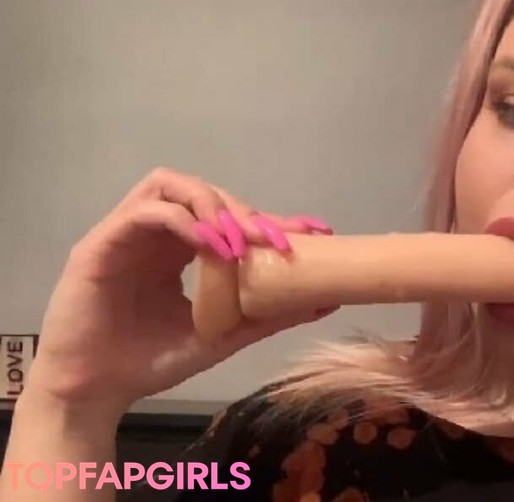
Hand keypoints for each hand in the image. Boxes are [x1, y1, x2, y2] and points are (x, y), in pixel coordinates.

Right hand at [25, 166, 336, 413]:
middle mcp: (154, 234)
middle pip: (203, 192)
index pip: (228, 217)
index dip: (269, 218)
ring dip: (212, 204)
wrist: (95, 392)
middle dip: (244, 211)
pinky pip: (143, 213)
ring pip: (169, 186)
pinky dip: (182, 220)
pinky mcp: (99, 245)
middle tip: (274, 239)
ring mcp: (125, 235)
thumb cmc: (151, 361)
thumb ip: (269, 315)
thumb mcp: (223, 335)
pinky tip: (209, 246)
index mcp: (179, 250)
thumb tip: (325, 300)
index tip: (312, 232)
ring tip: (239, 240)